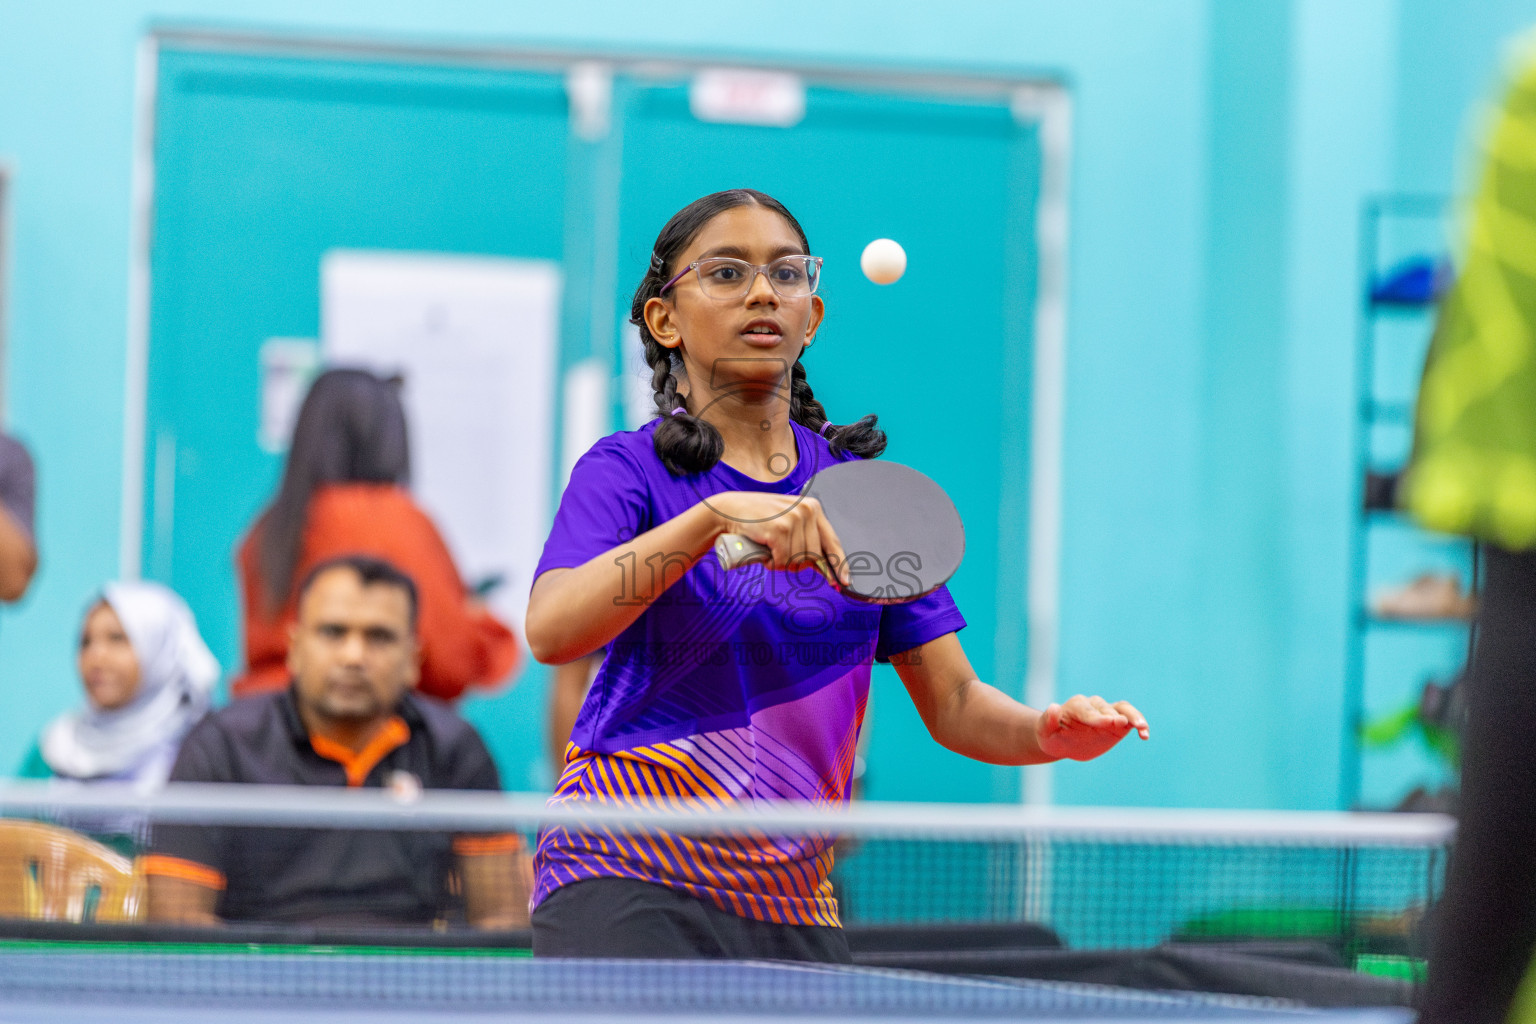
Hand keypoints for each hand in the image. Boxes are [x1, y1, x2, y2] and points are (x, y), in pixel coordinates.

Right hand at [704, 491, 848, 585]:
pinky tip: (765, 553)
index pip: (832, 541)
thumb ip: (807, 542)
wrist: (730, 510)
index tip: (843, 581)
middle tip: (779, 556)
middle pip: (814, 556)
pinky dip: (773, 563)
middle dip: (796, 563)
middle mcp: (807, 510)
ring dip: (782, 563)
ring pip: (798, 559)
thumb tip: (827, 569)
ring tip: (770, 550)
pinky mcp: (780, 529)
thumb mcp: (788, 526)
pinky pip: (783, 560)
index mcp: (814, 508)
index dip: (838, 563)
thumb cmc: (760, 521)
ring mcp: (794, 518)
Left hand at [1035, 695, 1149, 761]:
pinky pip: (1131, 719)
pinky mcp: (1118, 723)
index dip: (1097, 717)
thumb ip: (1049, 720)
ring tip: (1141, 727)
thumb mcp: (1045, 732)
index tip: (1108, 723)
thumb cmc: (1051, 736)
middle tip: (1120, 724)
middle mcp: (1093, 706)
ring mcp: (1107, 713)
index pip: (1087, 711)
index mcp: (1075, 707)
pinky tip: (1145, 735)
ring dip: (1132, 716)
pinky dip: (1139, 724)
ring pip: (1122, 709)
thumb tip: (1054, 707)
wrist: (1062, 741)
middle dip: (1112, 716)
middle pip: (1105, 708)